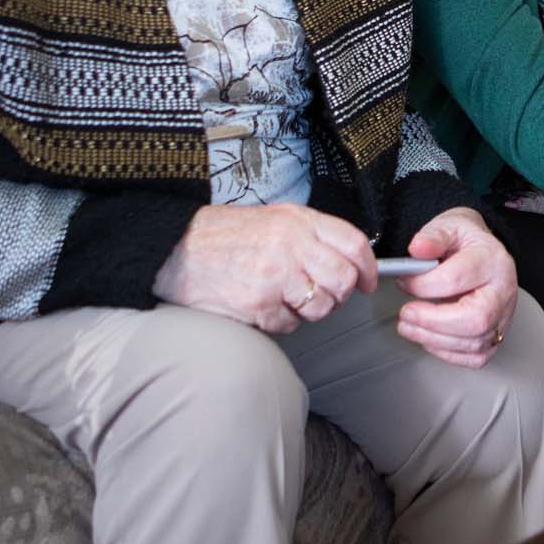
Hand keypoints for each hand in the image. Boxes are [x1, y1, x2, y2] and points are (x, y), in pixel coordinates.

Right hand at [153, 204, 376, 332]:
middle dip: (338, 295)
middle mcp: (291, 245)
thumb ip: (309, 235)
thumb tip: (346, 259)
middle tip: (321, 295)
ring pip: (321, 307)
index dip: (368, 268)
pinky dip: (278, 322)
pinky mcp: (259, 304)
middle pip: (342, 280)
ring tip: (283, 298)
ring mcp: (276, 275)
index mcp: (298, 220)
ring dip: (308, 311)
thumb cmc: (221, 236)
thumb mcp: (272, 219)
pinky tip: (259, 305)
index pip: (354, 243)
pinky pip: (288, 324)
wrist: (174, 250)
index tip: (368, 282)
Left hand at [396, 207, 517, 369]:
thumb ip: (432, 236)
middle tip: (405, 314)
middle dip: (432, 322)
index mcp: (492, 260)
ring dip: (434, 339)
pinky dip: (448, 353)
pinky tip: (430, 337)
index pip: (455, 279)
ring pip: (474, 342)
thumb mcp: (449, 226)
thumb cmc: (465, 242)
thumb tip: (417, 248)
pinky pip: (476, 356)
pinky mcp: (497, 335)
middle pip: (474, 319)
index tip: (404, 281)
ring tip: (409, 326)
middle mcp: (504, 291)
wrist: (482, 251)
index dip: (422, 285)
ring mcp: (504, 316)